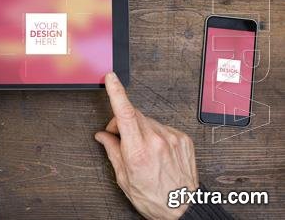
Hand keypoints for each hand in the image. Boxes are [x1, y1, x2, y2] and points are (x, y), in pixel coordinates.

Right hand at [95, 73, 197, 219]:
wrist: (182, 208)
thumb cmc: (153, 197)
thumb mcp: (124, 178)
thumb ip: (112, 151)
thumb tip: (103, 136)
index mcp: (138, 151)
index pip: (124, 112)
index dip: (116, 92)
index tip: (111, 79)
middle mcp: (156, 141)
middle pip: (133, 114)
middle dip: (122, 120)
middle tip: (119, 136)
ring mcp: (172, 138)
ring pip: (147, 120)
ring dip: (139, 128)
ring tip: (141, 148)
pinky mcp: (183, 139)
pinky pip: (162, 127)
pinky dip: (155, 133)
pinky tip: (156, 149)